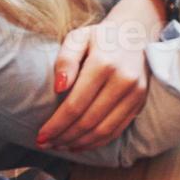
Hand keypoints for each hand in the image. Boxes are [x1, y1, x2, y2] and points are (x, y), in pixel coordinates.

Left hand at [38, 0, 163, 151]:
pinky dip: (98, 142)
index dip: (56, 124)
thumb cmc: (100, 37)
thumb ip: (66, 59)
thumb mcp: (78, 38)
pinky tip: (81, 144)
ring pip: (104, 130)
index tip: (40, 136)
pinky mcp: (140, 102)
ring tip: (61, 146)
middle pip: (89, 120)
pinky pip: (118, 129)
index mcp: (104, 64)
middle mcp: (123, 80)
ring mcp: (135, 93)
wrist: (136, 34)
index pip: (76, 105)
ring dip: (80, 142)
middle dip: (64, 137)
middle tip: (46, 144)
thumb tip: (59, 87)